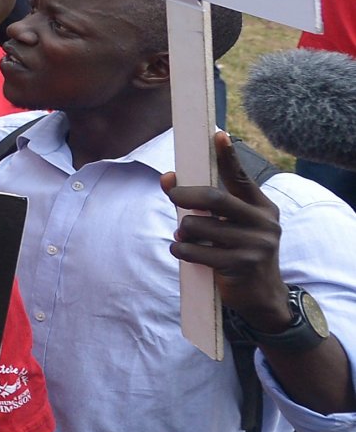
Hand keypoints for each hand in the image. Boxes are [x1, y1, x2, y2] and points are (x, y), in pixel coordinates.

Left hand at [165, 133, 290, 326]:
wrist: (262, 296)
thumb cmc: (238, 252)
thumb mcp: (230, 226)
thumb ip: (202, 203)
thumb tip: (168, 178)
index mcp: (262, 207)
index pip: (241, 177)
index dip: (228, 156)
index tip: (217, 135)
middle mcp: (263, 222)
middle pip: (214, 198)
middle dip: (185, 194)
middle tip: (172, 193)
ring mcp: (255, 245)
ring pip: (198, 226)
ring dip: (183, 231)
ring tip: (186, 237)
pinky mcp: (241, 265)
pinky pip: (195, 251)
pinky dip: (180, 249)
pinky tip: (183, 251)